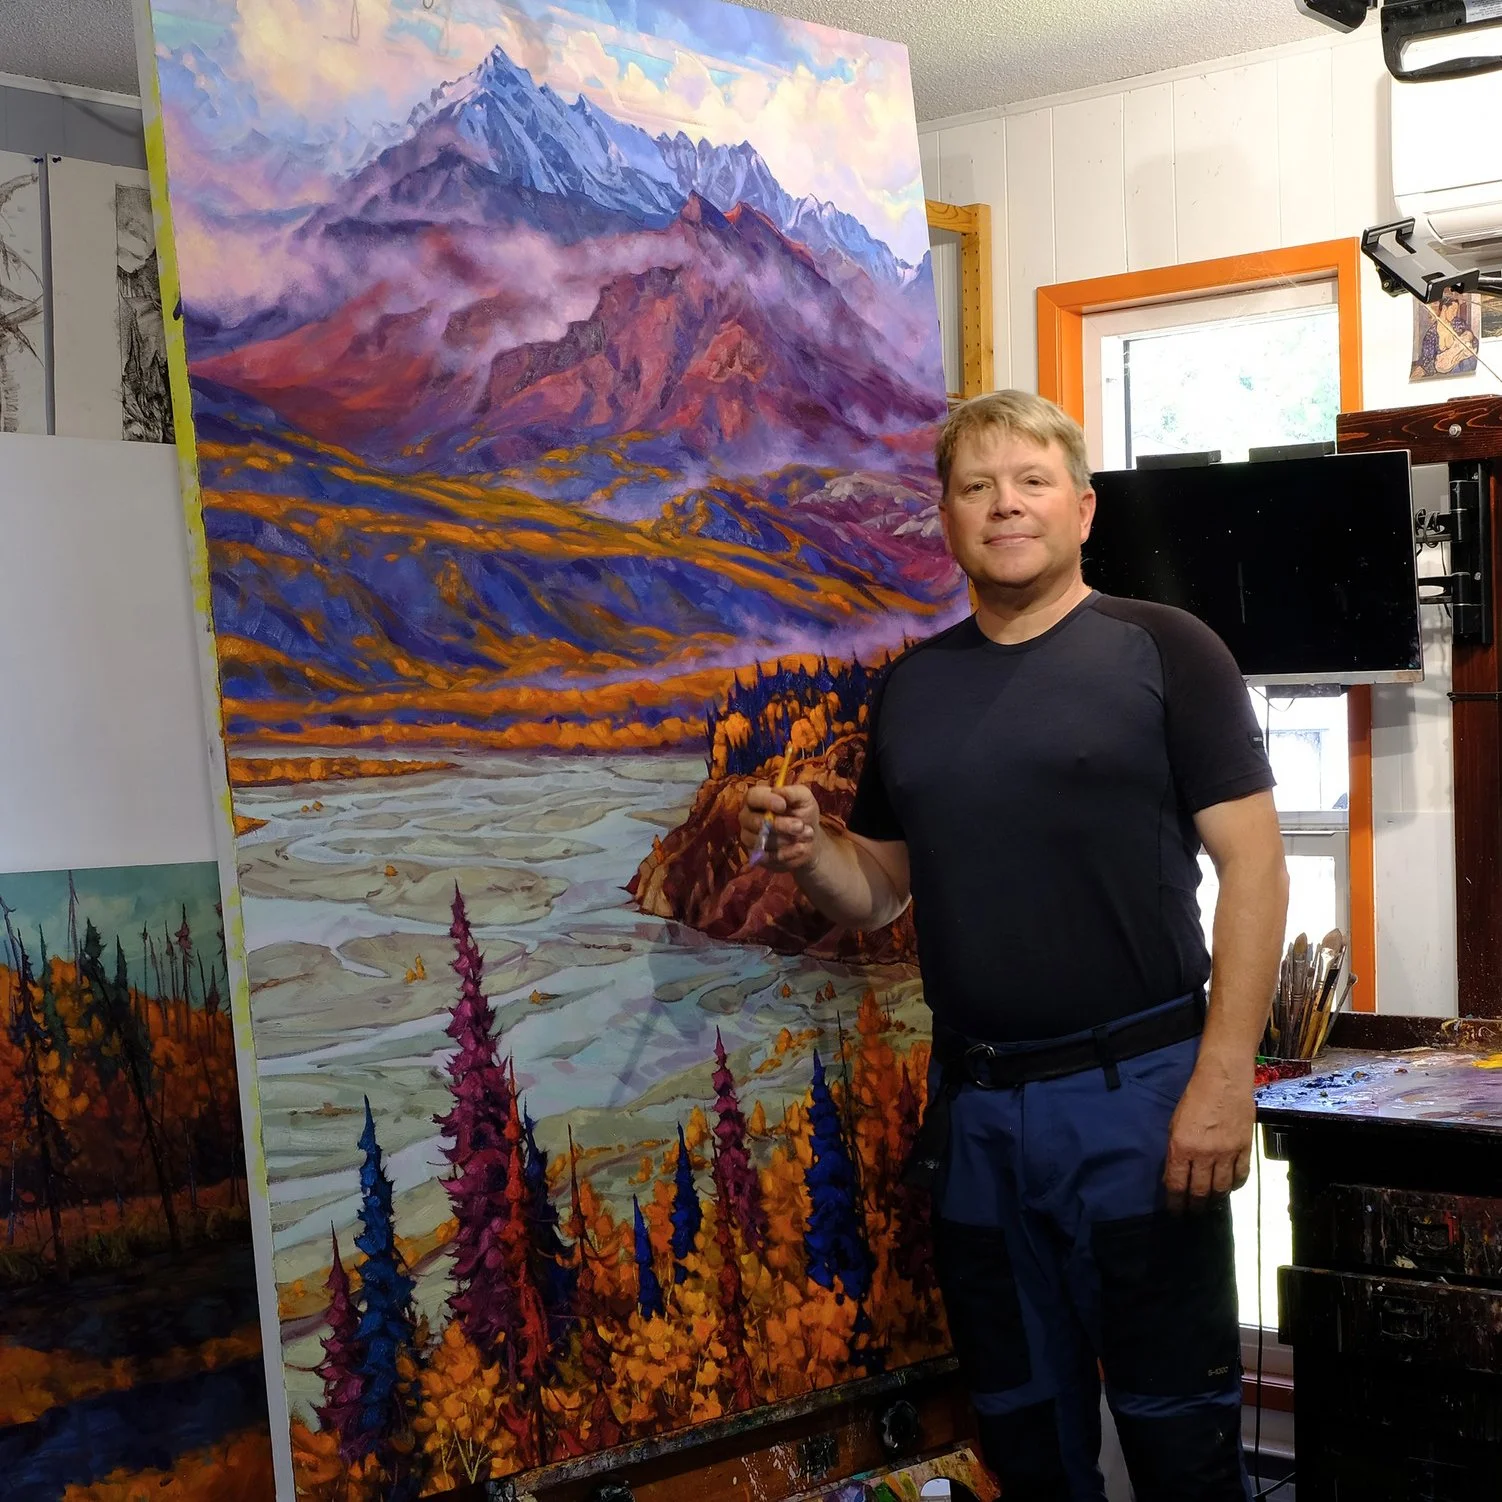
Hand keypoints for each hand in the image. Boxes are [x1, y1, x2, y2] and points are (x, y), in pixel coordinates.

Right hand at [739, 782, 821, 872]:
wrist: (810, 840)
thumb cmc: (804, 813)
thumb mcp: (804, 799)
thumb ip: (792, 792)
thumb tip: (777, 791)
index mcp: (757, 799)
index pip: (752, 797)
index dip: (766, 801)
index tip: (783, 806)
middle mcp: (748, 817)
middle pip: (755, 821)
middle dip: (780, 824)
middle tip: (800, 826)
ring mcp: (750, 838)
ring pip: (761, 840)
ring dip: (787, 839)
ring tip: (807, 835)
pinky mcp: (757, 856)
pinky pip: (767, 856)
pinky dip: (787, 853)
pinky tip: (801, 848)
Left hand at [1163, 1061, 1254, 1213]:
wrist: (1223, 1080)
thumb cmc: (1194, 1099)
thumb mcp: (1175, 1124)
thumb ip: (1175, 1151)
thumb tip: (1174, 1175)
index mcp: (1181, 1147)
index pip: (1176, 1184)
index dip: (1175, 1202)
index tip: (1175, 1212)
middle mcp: (1204, 1154)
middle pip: (1199, 1191)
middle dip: (1194, 1206)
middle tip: (1193, 1213)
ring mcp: (1226, 1153)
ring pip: (1221, 1188)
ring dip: (1214, 1199)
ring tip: (1210, 1204)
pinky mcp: (1244, 1149)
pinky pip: (1241, 1176)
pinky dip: (1235, 1186)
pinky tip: (1230, 1188)